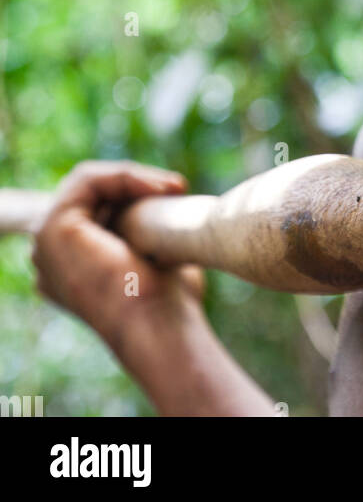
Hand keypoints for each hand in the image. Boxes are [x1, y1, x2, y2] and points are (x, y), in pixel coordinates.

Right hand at [31, 160, 204, 349]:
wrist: (158, 325)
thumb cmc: (167, 304)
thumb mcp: (157, 259)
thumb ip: (149, 236)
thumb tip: (168, 212)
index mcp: (69, 271)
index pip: (95, 210)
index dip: (133, 195)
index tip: (178, 192)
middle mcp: (51, 259)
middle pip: (90, 195)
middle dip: (134, 183)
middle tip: (176, 187)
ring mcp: (45, 244)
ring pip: (88, 183)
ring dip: (133, 178)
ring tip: (171, 188)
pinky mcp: (52, 228)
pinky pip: (86, 180)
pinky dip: (123, 176)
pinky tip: (156, 188)